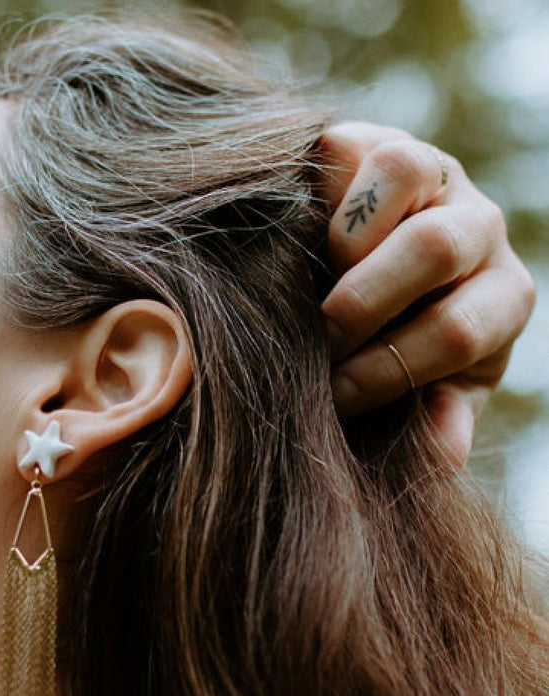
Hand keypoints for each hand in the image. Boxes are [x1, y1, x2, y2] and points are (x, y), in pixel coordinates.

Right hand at [321, 122, 535, 465]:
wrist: (376, 286)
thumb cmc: (403, 356)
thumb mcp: (431, 396)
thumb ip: (440, 423)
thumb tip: (442, 452)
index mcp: (502, 297)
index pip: (459, 329)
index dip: (391, 370)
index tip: (337, 398)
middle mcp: (479, 229)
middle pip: (437, 245)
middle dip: (363, 302)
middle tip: (317, 339)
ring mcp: (433, 177)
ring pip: (405, 168)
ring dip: (346, 232)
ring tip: (309, 278)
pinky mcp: (376, 144)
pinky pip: (350, 145)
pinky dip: (318, 184)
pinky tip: (291, 233)